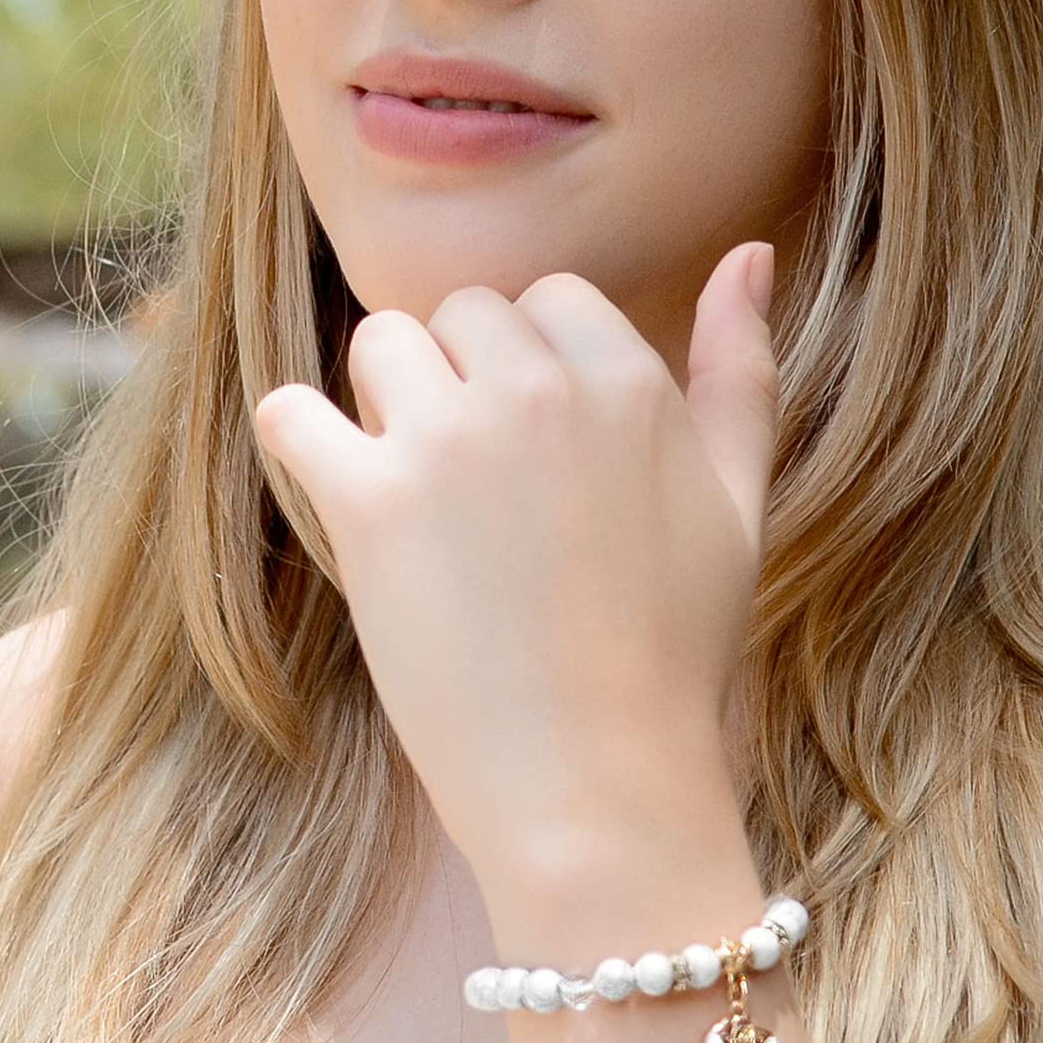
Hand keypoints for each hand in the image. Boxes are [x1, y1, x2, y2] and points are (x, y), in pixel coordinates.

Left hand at [251, 241, 778, 895]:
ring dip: (383, 404)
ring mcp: (450, 442)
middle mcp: (540, 391)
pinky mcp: (369, 504)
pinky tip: (339, 497)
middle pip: (457, 316)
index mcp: (631, 382)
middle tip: (476, 496)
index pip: (546, 301)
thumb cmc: (672, 658)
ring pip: (377, 345)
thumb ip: (741, 374)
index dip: (530, 374)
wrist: (597, 788)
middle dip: (456, 383)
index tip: (534, 461)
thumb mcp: (741, 507)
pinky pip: (292, 415)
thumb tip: (750, 254)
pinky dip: (298, 444)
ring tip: (416, 499)